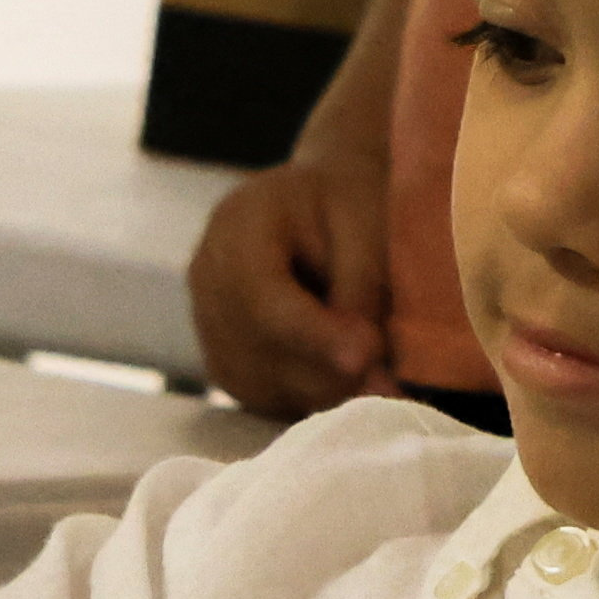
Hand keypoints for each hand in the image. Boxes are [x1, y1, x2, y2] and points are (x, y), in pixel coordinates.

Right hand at [184, 141, 397, 416]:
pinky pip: (263, 396)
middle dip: (327, 371)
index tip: (367, 356)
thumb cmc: (352, 201)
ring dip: (322, 389)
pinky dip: (309, 397)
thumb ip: (360, 287)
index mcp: (239, 222)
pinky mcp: (225, 358)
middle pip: (257, 346)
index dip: (313, 334)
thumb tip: (358, 362)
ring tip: (375, 376)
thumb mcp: (368, 225)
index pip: (262, 294)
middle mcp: (208, 274)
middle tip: (390, 382)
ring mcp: (208, 320)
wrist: (324, 203)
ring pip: (259, 381)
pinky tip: (345, 377)